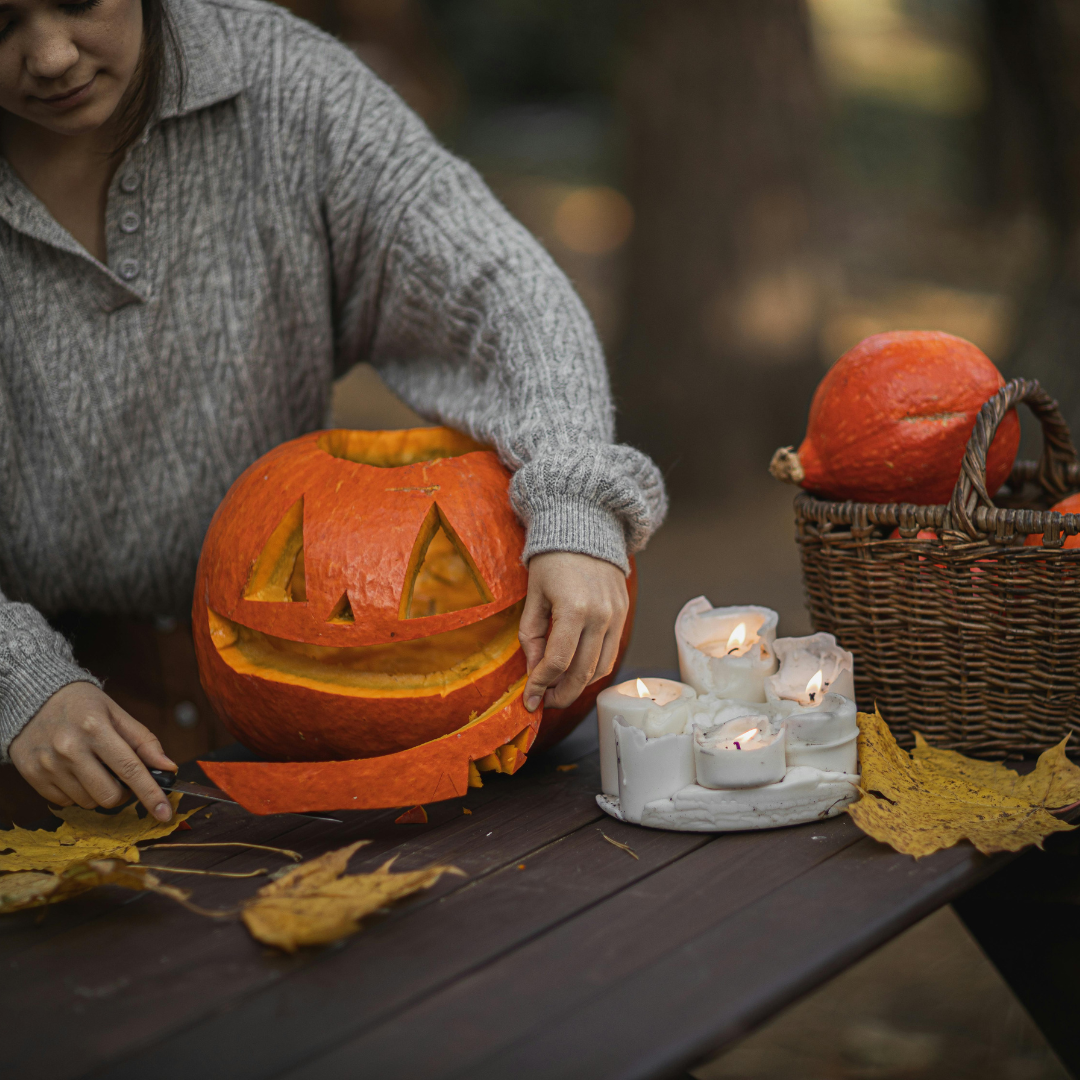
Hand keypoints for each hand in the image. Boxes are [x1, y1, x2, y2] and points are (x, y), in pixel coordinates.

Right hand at [9, 682, 176, 821]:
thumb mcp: (116, 713)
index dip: (151, 794)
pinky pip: (65, 803)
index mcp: (95, 727)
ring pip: (88, 803)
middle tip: (121, 776)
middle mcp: (69, 748)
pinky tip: (73, 771)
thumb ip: (144, 741)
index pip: (130, 769)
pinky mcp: (32, 776)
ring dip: (99, 792)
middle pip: (109, 796)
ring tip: (93, 767)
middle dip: (123, 793)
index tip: (165, 814)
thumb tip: (168, 768)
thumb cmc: (82, 705)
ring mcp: (48, 764)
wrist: (32, 698)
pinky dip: (76, 793)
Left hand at [520, 551, 628, 711]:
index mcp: (573, 609)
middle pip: (583, 673)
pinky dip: (594, 668)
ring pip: (601, 668)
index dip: (540, 686)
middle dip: (561, 694)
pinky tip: (575, 670)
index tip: (529, 700)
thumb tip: (534, 673)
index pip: (557, 662)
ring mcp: (617, 616)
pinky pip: (611, 652)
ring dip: (579, 686)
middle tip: (544, 702)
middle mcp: (600, 616)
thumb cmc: (552, 560)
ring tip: (558, 688)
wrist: (584, 527)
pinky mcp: (624, 614)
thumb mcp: (533, 596)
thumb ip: (531, 636)